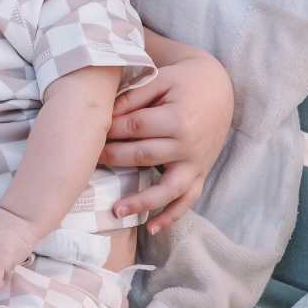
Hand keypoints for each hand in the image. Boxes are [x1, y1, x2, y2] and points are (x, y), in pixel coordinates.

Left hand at [100, 52, 233, 232]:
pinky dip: (171, 216)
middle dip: (112, 158)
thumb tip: (104, 117)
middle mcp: (188, 145)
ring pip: (166, 189)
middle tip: (88, 160)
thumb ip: (133, 97)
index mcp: (178, 119)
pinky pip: (187, 200)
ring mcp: (196, 163)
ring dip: (140, 201)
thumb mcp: (161, 80)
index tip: (89, 131)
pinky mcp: (200, 173)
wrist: (219, 88)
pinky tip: (151, 227)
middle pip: (142, 156)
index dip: (109, 129)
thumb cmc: (184, 82)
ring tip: (116, 210)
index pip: (134, 128)